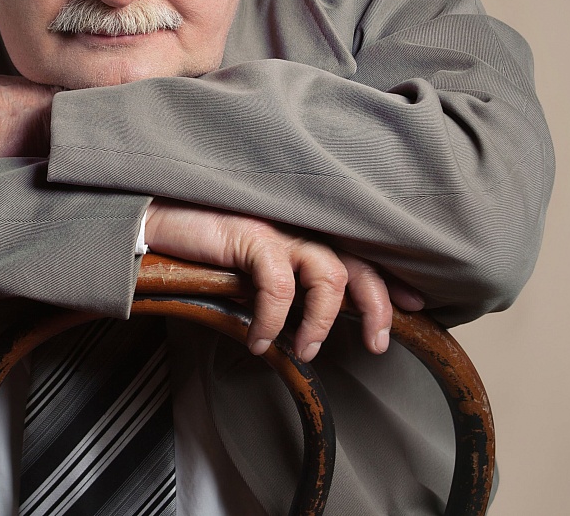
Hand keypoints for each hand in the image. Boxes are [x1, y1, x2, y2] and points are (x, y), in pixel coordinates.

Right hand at [142, 200, 427, 359]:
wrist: (151, 220)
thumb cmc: (200, 244)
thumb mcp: (251, 266)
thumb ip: (284, 280)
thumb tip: (311, 322)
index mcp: (303, 226)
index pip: (362, 250)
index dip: (391, 279)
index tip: (418, 305)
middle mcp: (298, 222)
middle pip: (359, 262)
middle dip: (377, 306)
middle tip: (379, 344)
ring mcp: (277, 225)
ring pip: (330, 274)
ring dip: (323, 321)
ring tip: (306, 350)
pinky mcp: (252, 233)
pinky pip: (280, 285)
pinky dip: (275, 319)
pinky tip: (259, 341)